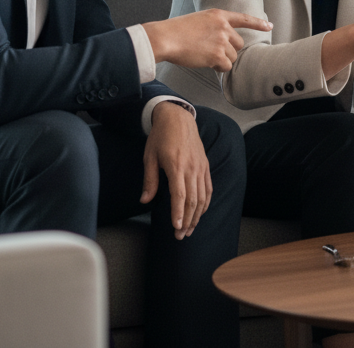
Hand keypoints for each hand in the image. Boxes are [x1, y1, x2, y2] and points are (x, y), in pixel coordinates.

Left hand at [141, 101, 210, 238]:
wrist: (177, 117)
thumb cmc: (160, 136)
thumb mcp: (150, 157)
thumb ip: (149, 180)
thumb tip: (145, 201)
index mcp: (176, 166)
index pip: (179, 195)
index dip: (178, 212)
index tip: (176, 227)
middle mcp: (191, 168)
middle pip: (192, 200)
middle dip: (187, 220)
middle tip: (180, 235)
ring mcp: (200, 167)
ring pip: (202, 197)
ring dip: (197, 216)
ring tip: (189, 229)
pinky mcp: (205, 166)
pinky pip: (208, 188)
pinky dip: (205, 203)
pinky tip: (200, 213)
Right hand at [143, 9, 272, 70]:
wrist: (166, 38)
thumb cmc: (177, 31)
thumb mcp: (199, 20)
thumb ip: (214, 27)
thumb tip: (223, 41)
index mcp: (218, 15)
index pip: (243, 18)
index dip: (258, 23)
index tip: (269, 26)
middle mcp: (223, 26)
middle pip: (239, 44)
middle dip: (229, 51)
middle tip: (213, 52)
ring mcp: (221, 40)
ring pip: (232, 57)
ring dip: (222, 60)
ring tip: (204, 55)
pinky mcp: (217, 55)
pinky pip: (226, 66)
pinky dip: (218, 68)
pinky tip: (205, 62)